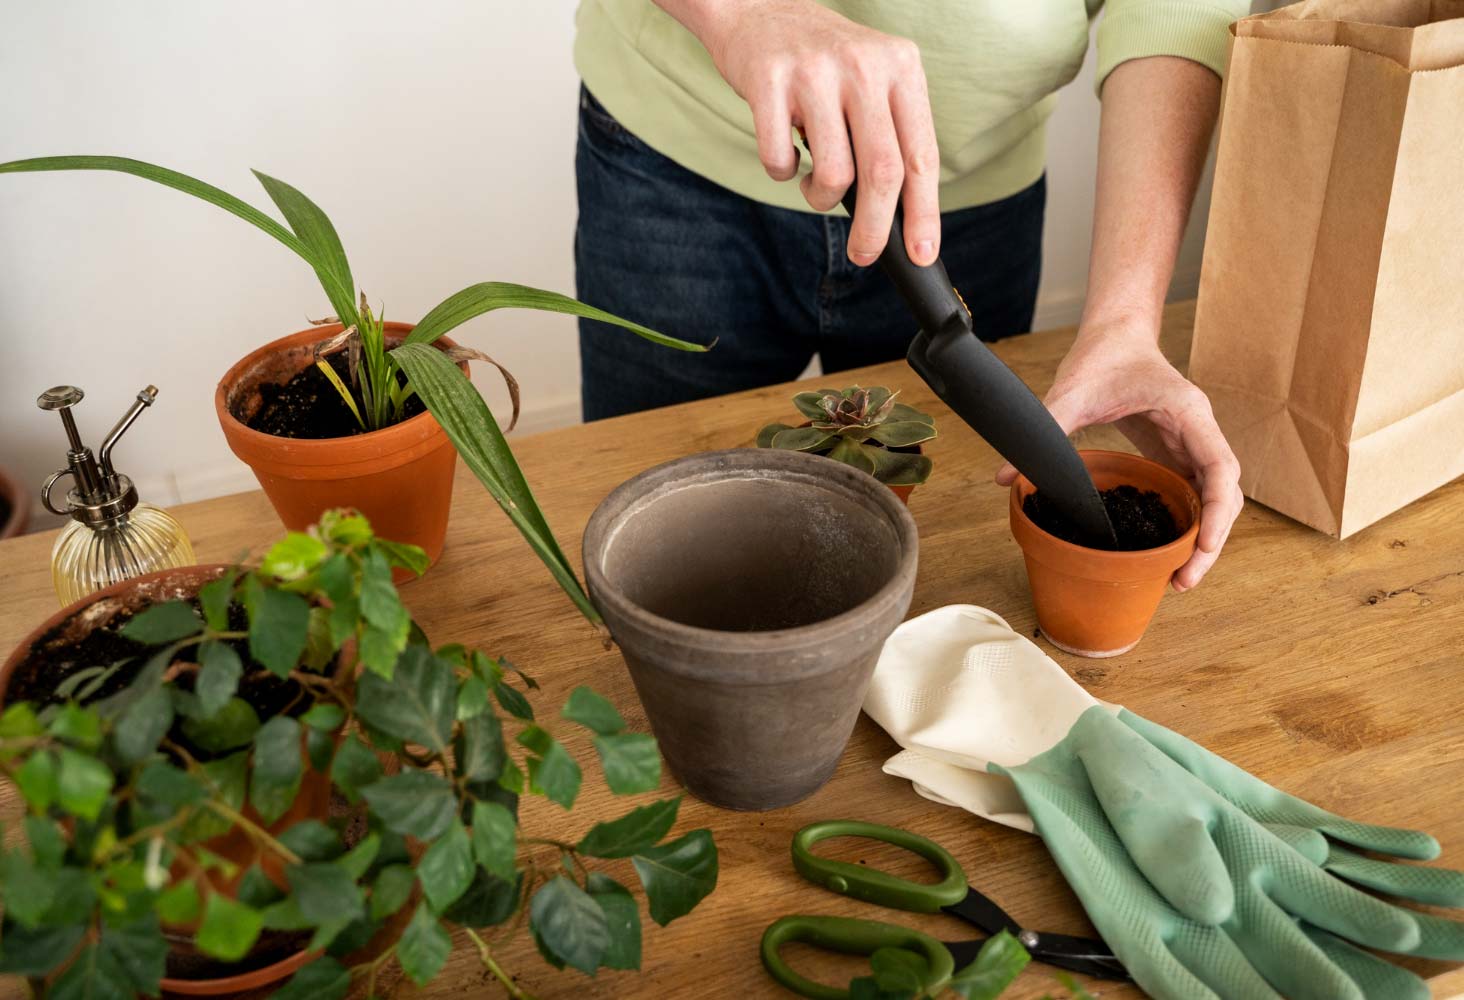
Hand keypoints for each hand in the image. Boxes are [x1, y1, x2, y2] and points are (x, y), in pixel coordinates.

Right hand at [677, 0, 939, 265]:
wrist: (759, 10)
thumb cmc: (823, 63)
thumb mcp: (873, 79)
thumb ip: (891, 133)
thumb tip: (903, 216)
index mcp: (901, 67)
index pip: (921, 155)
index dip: (924, 211)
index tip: (922, 252)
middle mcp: (864, 65)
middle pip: (883, 172)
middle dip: (876, 228)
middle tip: (864, 253)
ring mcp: (814, 71)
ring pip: (833, 172)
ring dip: (821, 197)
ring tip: (815, 185)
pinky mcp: (768, 81)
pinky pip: (780, 159)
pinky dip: (783, 172)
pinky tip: (785, 153)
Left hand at [996, 319, 1242, 589]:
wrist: (1114, 332)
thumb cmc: (1102, 355)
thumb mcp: (1071, 391)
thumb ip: (1045, 429)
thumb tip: (1005, 477)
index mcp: (1189, 414)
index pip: (1221, 469)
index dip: (1218, 511)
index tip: (1202, 547)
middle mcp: (1199, 431)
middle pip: (1224, 494)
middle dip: (1211, 540)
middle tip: (1184, 581)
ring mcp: (1190, 444)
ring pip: (1210, 498)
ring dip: (1200, 537)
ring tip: (1177, 577)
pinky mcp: (1173, 452)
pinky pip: (1187, 492)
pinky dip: (1183, 523)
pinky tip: (1163, 550)